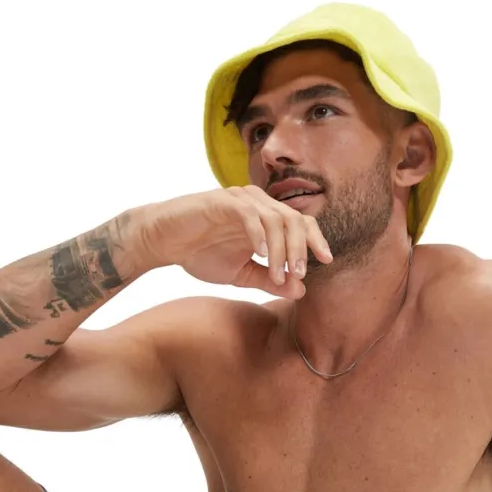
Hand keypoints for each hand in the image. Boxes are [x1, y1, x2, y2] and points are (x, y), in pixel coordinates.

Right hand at [142, 186, 332, 298]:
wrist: (164, 242)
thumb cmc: (201, 253)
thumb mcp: (241, 274)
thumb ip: (269, 279)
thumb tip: (300, 291)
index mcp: (266, 219)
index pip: (301, 223)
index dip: (316, 240)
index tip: (327, 262)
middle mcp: (257, 204)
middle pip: (294, 219)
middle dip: (301, 249)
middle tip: (299, 275)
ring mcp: (240, 200)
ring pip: (274, 218)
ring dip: (281, 249)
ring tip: (280, 273)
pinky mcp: (221, 202)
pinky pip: (248, 215)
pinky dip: (258, 235)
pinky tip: (261, 256)